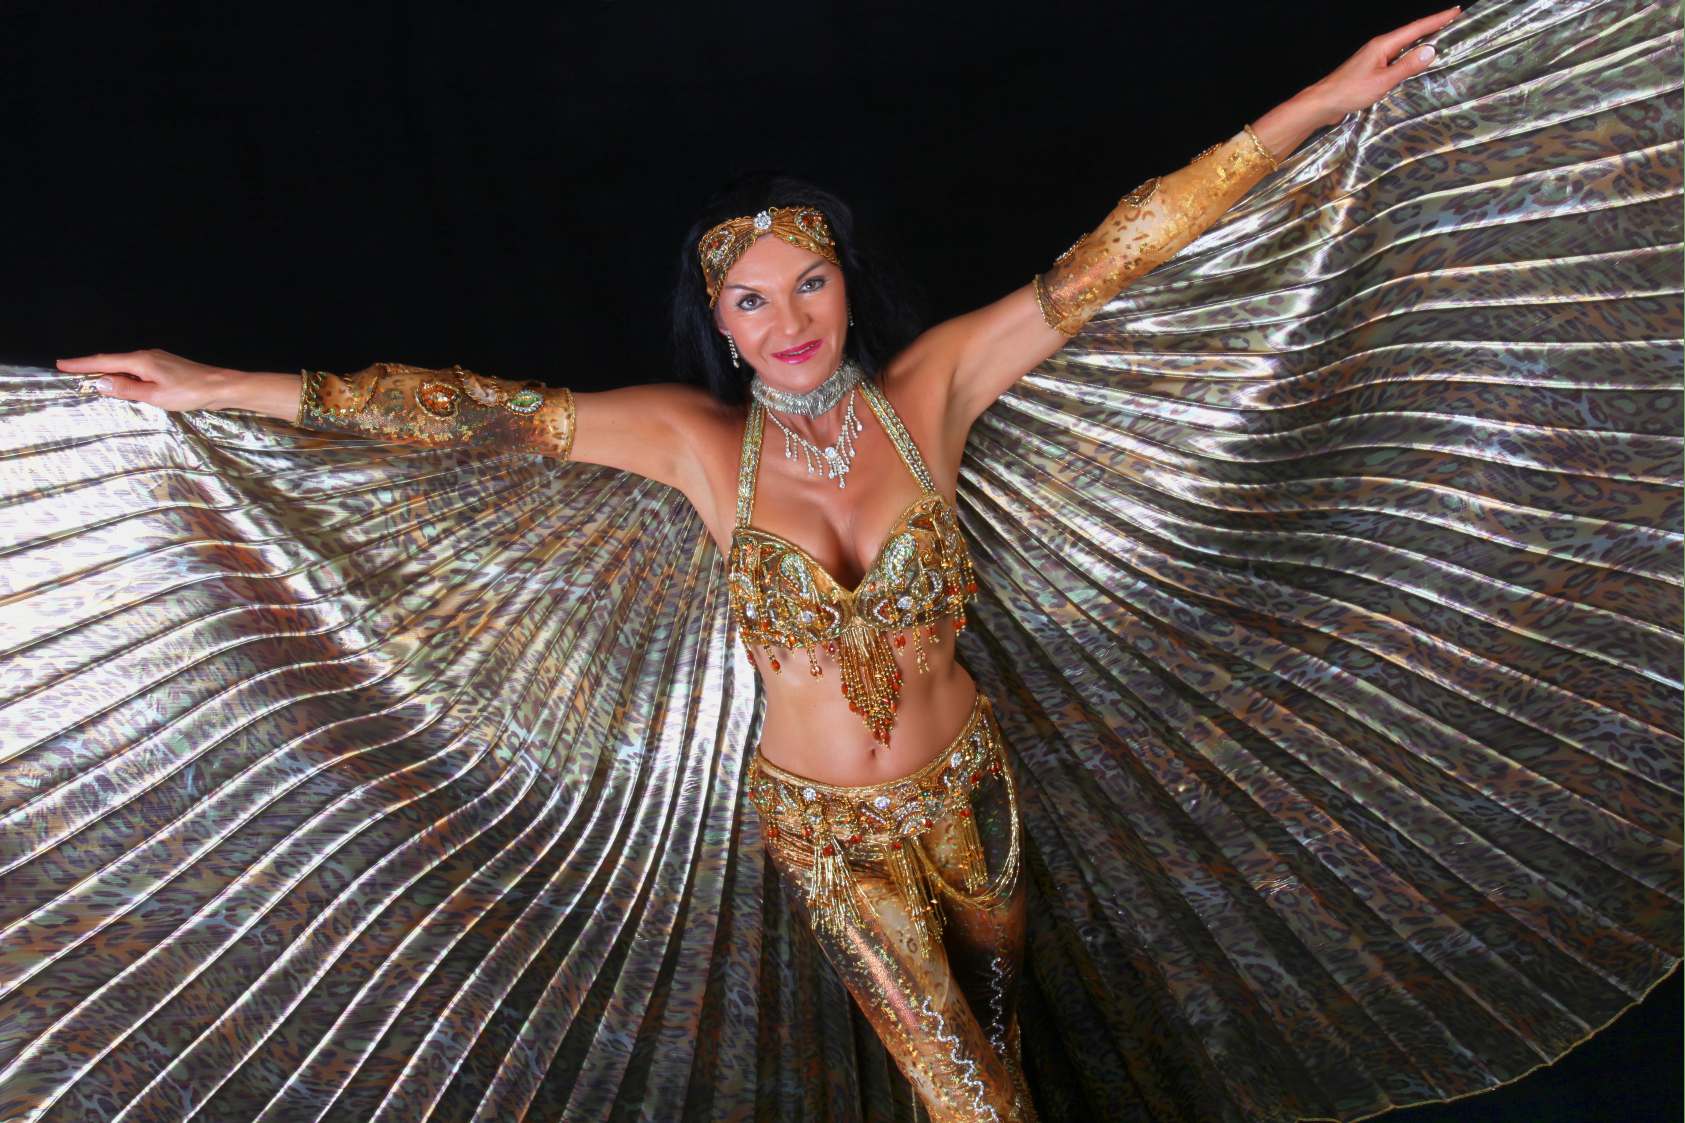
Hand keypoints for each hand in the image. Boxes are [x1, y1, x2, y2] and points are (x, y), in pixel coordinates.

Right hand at [56, 348, 242, 411]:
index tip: (61, 365)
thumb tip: (100, 382)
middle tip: (69, 372)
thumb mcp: (155, 395)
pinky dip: (124, 375)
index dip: (82, 364)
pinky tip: (122, 383)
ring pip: (125, 365)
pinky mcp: (165, 366)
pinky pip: (137, 369)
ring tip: (90, 379)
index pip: (104, 362)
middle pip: (113, 361)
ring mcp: (157, 360)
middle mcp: (146, 356)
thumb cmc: (190, 392)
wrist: (221, 386)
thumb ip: (127, 389)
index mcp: (141, 361)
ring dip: (108, 371)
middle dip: (90, 366)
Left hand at [1303, 6, 1463, 126]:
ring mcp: (1374, 58)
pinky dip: (1409, 57)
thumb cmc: (1349, 92)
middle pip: (1411, 34)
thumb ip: (1406, 66)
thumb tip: (1430, 50)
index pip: (1416, 28)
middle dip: (1432, 27)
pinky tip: (1414, 63)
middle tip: (1454, 21)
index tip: (1455, 11)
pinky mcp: (1370, 70)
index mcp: (1383, 45)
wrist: (1322, 103)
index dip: (1437, 20)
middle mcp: (1379, 48)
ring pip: (1403, 46)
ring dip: (1421, 41)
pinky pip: (1396, 58)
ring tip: (1440, 38)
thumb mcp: (1383, 81)